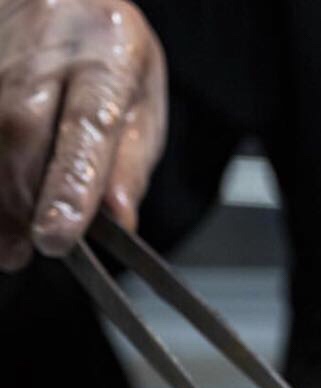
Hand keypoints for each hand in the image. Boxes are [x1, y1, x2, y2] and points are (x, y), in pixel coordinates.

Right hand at [0, 0, 165, 270]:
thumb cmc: (106, 49)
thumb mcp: (142, 99)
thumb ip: (130, 162)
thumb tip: (120, 220)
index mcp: (107, 51)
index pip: (87, 127)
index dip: (68, 186)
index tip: (56, 237)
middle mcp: (48, 37)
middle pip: (19, 126)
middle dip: (17, 199)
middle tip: (20, 252)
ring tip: (5, 243)